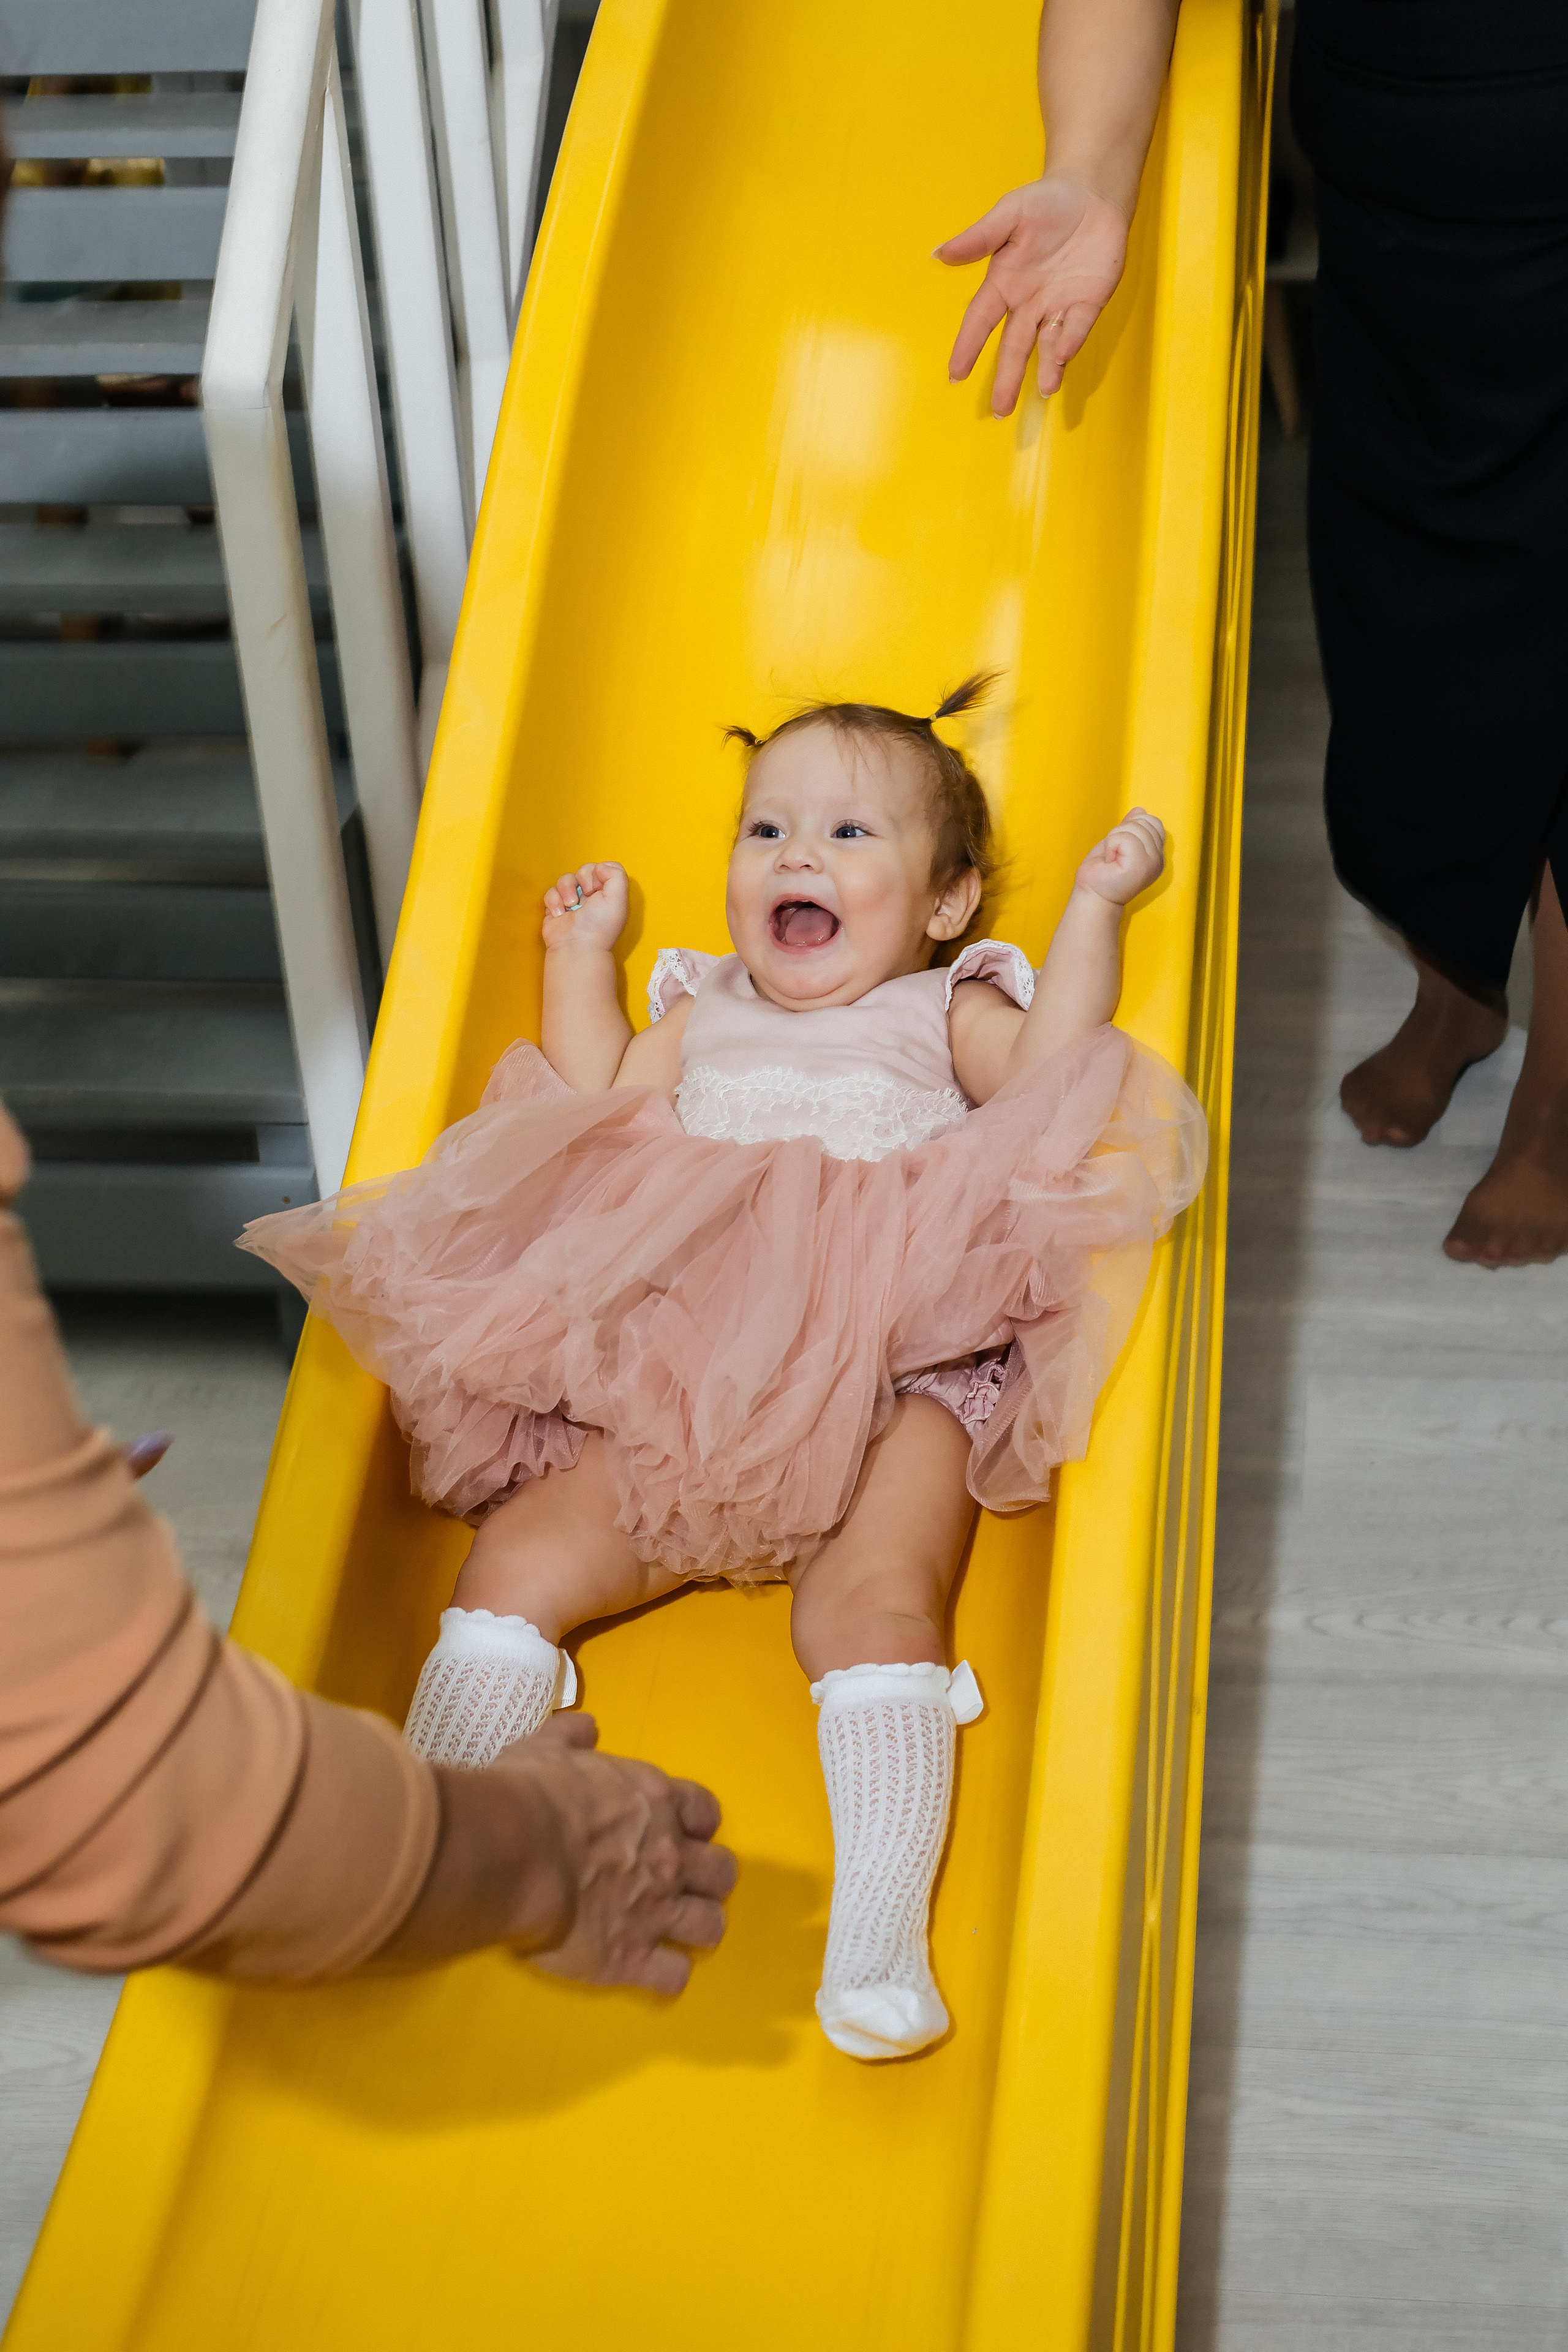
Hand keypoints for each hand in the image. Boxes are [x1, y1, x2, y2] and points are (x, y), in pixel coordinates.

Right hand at [519, 1714, 735, 1993]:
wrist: (512, 1850)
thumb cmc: (527, 1794)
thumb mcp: (546, 1748)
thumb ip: (571, 1736)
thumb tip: (586, 1726)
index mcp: (655, 1802)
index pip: (706, 1813)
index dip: (696, 1826)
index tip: (679, 1833)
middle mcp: (669, 1856)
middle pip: (722, 1873)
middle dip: (708, 1879)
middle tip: (680, 1885)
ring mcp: (655, 1910)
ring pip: (710, 1926)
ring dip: (696, 1927)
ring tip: (674, 1932)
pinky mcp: (630, 1958)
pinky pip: (674, 1977)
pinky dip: (665, 1976)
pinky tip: (648, 1970)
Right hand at [542, 862, 628, 952]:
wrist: (575, 947)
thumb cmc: (598, 926)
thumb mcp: (618, 899)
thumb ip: (616, 875)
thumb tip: (599, 867)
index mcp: (609, 894)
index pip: (605, 868)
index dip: (600, 872)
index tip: (599, 887)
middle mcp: (592, 896)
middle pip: (585, 869)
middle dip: (583, 879)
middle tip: (587, 896)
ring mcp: (572, 901)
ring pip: (566, 878)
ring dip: (566, 889)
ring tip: (570, 906)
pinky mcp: (556, 907)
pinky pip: (551, 891)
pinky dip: (554, 902)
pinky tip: (559, 914)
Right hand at [936, 175, 1129, 414]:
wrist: (1092, 194)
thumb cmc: (1047, 203)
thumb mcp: (1008, 214)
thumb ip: (978, 237)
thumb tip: (940, 254)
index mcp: (1003, 284)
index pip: (980, 321)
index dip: (968, 346)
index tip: (956, 374)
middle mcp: (1028, 303)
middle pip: (1014, 346)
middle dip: (1007, 376)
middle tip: (1000, 409)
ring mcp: (1058, 307)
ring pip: (1048, 345)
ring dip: (1046, 368)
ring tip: (1044, 390)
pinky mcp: (1087, 303)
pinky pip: (1077, 326)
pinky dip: (1071, 340)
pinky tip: (1063, 354)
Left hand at [1074, 807, 1164, 904]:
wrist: (1093, 895)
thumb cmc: (1103, 873)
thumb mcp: (1118, 843)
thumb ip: (1131, 828)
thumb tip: (1140, 810)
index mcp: (1156, 854)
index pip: (1154, 821)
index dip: (1133, 826)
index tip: (1121, 847)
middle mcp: (1159, 859)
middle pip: (1145, 821)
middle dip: (1122, 832)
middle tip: (1115, 854)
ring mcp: (1152, 863)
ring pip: (1133, 828)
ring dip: (1114, 840)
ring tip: (1112, 859)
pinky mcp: (1141, 866)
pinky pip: (1124, 838)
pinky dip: (1111, 846)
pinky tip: (1111, 862)